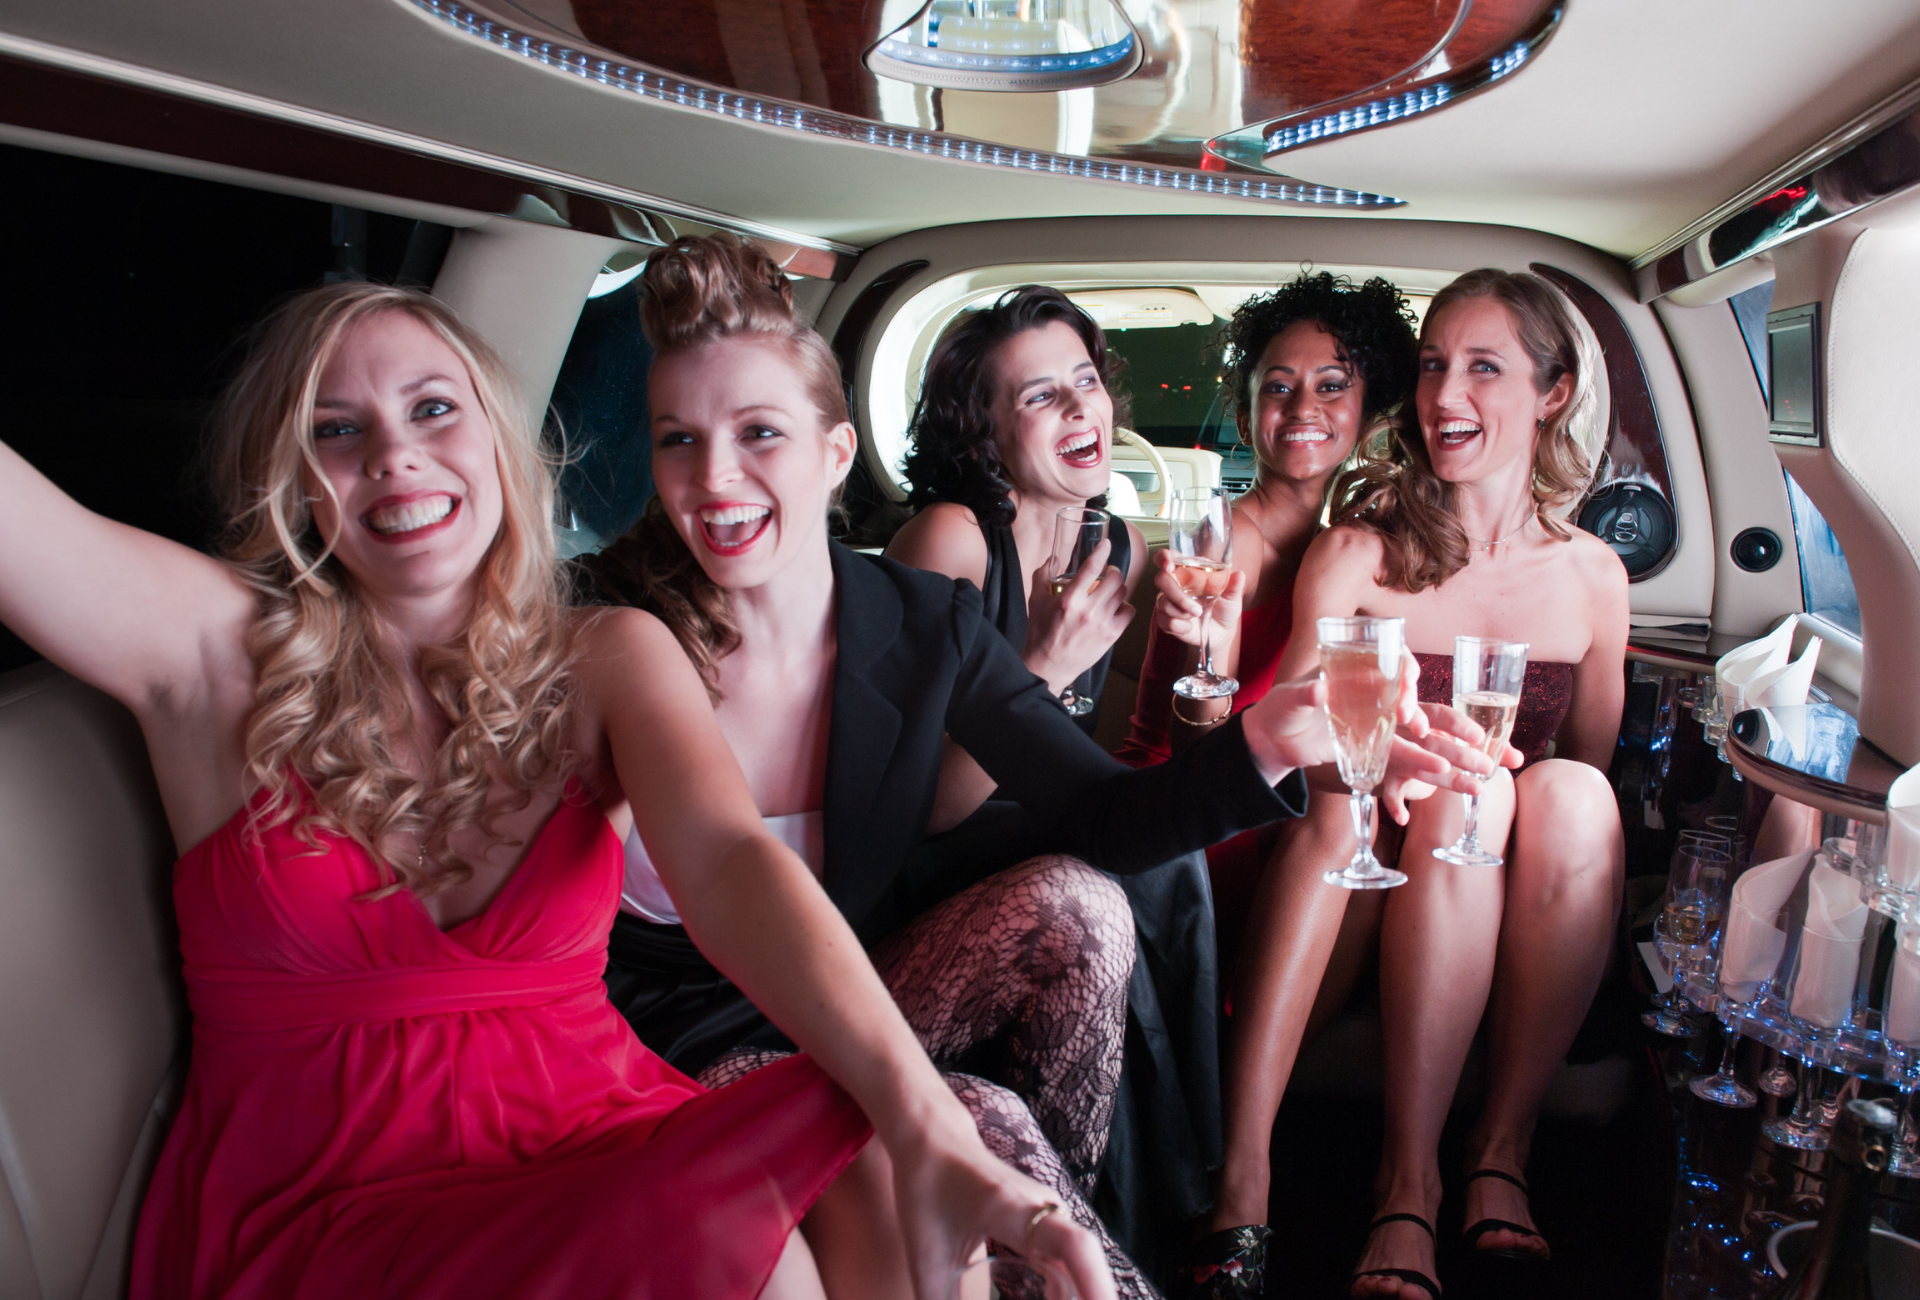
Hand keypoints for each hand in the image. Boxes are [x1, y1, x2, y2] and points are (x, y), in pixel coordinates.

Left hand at [888, 1116, 1115, 1299]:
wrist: (934, 1141)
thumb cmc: (926, 1193)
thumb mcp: (924, 1256)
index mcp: (1012, 1210)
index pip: (1073, 1246)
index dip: (1096, 1286)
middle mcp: (1042, 1206)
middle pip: (1087, 1261)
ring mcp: (1049, 1210)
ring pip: (1083, 1262)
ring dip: (1084, 1296)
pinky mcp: (1047, 1218)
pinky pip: (1072, 1258)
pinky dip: (1073, 1289)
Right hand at [1024, 539, 1134, 694]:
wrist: (1049, 665)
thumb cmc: (1041, 633)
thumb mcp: (1036, 601)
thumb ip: (1042, 576)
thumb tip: (1051, 558)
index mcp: (1068, 599)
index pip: (1091, 568)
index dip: (1102, 552)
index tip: (1107, 544)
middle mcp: (1087, 610)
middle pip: (1114, 579)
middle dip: (1112, 572)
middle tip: (1108, 574)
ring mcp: (1101, 623)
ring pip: (1122, 593)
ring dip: (1118, 588)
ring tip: (1109, 592)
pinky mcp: (1111, 635)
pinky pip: (1129, 611)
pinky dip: (1124, 606)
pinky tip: (1115, 608)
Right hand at [1150, 548, 1242, 652]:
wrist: (1221, 632)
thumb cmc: (1224, 608)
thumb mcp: (1232, 597)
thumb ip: (1234, 586)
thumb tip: (1239, 574)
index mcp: (1187, 571)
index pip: (1166, 557)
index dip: (1163, 558)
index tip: (1169, 566)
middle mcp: (1174, 584)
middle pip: (1161, 580)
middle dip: (1177, 595)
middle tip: (1197, 609)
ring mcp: (1166, 602)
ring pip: (1164, 603)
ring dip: (1183, 612)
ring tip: (1198, 615)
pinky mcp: (1164, 620)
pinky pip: (1166, 622)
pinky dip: (1181, 626)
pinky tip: (1190, 626)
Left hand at [1241, 656, 1501, 798]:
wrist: (1273, 739)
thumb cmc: (1279, 709)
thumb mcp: (1288, 699)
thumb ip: (1305, 694)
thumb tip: (1320, 689)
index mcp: (1359, 670)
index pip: (1394, 663)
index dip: (1406, 674)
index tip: (1407, 691)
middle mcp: (1377, 694)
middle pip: (1420, 700)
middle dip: (1450, 720)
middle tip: (1460, 736)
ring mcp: (1380, 723)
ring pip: (1424, 735)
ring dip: (1452, 750)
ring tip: (1483, 767)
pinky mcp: (1376, 749)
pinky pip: (1407, 759)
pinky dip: (1427, 768)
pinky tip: (1451, 777)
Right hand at [1377, 701, 1522, 822]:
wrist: (1383, 743)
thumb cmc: (1429, 738)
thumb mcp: (1454, 738)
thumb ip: (1486, 746)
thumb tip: (1519, 759)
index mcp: (1424, 715)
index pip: (1440, 714)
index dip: (1458, 726)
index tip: (1480, 737)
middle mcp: (1406, 732)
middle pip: (1432, 743)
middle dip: (1460, 756)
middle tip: (1487, 767)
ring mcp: (1394, 755)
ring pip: (1415, 766)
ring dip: (1443, 778)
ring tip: (1474, 788)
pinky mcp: (1387, 776)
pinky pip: (1388, 791)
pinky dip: (1394, 804)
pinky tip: (1404, 818)